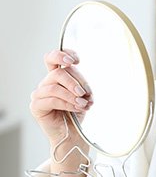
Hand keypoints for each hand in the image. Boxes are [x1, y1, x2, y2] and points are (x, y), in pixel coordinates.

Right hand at [30, 50, 92, 171]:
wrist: (74, 133)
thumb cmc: (78, 112)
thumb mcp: (83, 94)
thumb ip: (81, 83)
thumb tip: (83, 80)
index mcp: (57, 76)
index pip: (53, 58)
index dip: (63, 55)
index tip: (77, 61)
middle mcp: (46, 83)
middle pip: (58, 73)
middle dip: (75, 82)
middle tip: (85, 93)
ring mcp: (39, 94)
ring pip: (55, 87)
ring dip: (72, 94)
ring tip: (83, 102)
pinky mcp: (36, 106)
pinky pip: (52, 100)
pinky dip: (67, 103)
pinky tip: (77, 107)